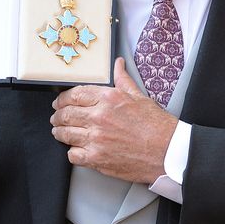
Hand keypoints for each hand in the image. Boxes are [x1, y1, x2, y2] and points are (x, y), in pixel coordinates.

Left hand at [50, 57, 176, 182]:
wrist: (168, 152)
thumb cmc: (157, 127)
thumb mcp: (140, 97)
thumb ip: (123, 80)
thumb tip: (118, 65)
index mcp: (108, 99)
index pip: (75, 94)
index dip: (63, 99)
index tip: (61, 102)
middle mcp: (99, 117)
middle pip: (66, 114)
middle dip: (58, 115)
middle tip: (56, 118)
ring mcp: (96, 139)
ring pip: (65, 134)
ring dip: (60, 132)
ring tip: (60, 132)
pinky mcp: (97, 159)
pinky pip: (72, 155)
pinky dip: (72, 152)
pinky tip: (76, 149)